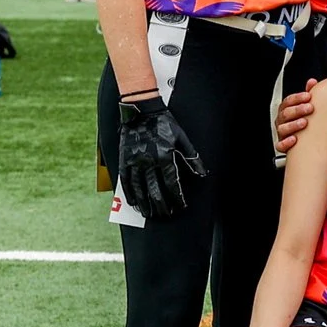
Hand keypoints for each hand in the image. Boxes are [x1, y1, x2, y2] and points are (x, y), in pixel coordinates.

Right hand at [118, 94, 202, 218]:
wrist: (142, 111)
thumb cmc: (165, 124)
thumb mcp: (182, 139)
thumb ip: (192, 157)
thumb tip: (203, 174)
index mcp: (165, 156)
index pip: (172, 183)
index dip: (177, 197)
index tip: (180, 206)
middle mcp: (149, 161)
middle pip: (155, 190)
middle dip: (161, 205)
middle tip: (165, 215)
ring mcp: (134, 161)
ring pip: (139, 188)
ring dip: (145, 204)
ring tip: (149, 214)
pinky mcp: (123, 159)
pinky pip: (125, 181)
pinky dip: (129, 193)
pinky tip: (134, 203)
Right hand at [274, 81, 317, 153]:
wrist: (307, 142)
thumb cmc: (306, 120)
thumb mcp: (307, 107)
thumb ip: (308, 95)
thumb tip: (312, 82)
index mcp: (287, 110)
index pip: (288, 101)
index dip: (297, 98)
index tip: (308, 96)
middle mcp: (282, 121)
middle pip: (285, 113)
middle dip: (297, 110)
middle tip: (310, 108)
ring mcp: (282, 133)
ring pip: (282, 128)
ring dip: (293, 125)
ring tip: (304, 122)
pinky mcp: (283, 146)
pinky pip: (280, 145)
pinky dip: (286, 143)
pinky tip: (294, 139)